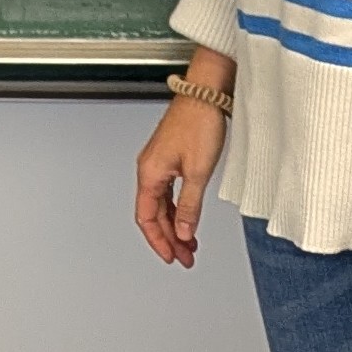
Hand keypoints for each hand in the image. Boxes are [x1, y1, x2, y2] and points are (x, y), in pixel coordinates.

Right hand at [133, 48, 233, 266]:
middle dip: (169, 238)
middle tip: (185, 256)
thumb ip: (189, 206)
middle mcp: (149, 169)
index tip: (172, 257)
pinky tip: (188, 218)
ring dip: (175, 225)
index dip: (158, 241)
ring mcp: (158, 163)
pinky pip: (168, 192)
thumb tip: (184, 232)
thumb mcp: (198, 172)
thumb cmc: (199, 123)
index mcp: (149, 173)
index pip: (146, 218)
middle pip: (153, 214)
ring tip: (190, 243)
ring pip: (161, 204)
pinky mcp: (169, 158)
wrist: (204, 94)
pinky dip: (178, 210)